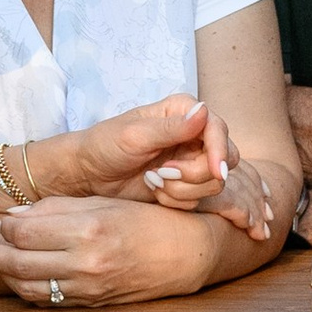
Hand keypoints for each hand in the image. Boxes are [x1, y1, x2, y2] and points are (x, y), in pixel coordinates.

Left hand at [0, 196, 211, 309]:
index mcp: (88, 230)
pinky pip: (49, 301)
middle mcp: (85, 263)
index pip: (25, 232)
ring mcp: (88, 288)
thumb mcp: (104, 203)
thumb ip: (58, 209)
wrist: (184, 255)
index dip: (4, 227)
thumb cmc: (148, 222)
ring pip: (28, 288)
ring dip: (5, 276)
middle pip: (18, 263)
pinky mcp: (92, 304)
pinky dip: (28, 290)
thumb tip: (17, 216)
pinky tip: (21, 278)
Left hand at [48, 96, 277, 239]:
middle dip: (195, 174)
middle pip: (223, 160)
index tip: (216, 172)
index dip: (220, 151)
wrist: (89, 176)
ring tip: (153, 181)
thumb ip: (171, 128)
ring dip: (182, 189)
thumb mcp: (135, 136)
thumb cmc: (104, 146)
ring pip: (213, 184)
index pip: (218, 129)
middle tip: (162, 173)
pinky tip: (154, 191)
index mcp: (184, 112)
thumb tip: (204, 110)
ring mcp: (191, 161)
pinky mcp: (185, 184)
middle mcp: (193, 134)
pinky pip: (198, 200)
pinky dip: (177, 200)